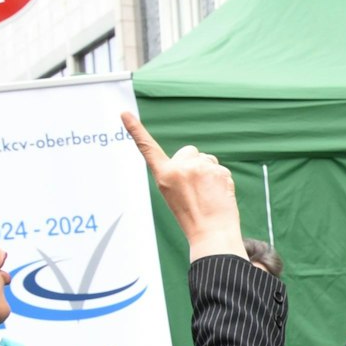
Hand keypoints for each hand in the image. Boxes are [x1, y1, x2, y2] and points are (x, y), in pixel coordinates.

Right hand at [120, 111, 242, 260]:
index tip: (124, 113)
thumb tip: (194, 157)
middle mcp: (180, 168)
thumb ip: (178, 173)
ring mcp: (200, 167)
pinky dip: (221, 180)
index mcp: (163, 175)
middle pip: (189, 152)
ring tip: (207, 194)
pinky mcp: (218, 170)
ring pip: (207, 159)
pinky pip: (221, 169)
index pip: (148, 148)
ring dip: (208, 172)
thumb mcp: (173, 193)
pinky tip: (218, 195)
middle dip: (193, 164)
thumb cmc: (191, 217)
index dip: (136, 130)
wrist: (212, 232)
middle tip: (196, 188)